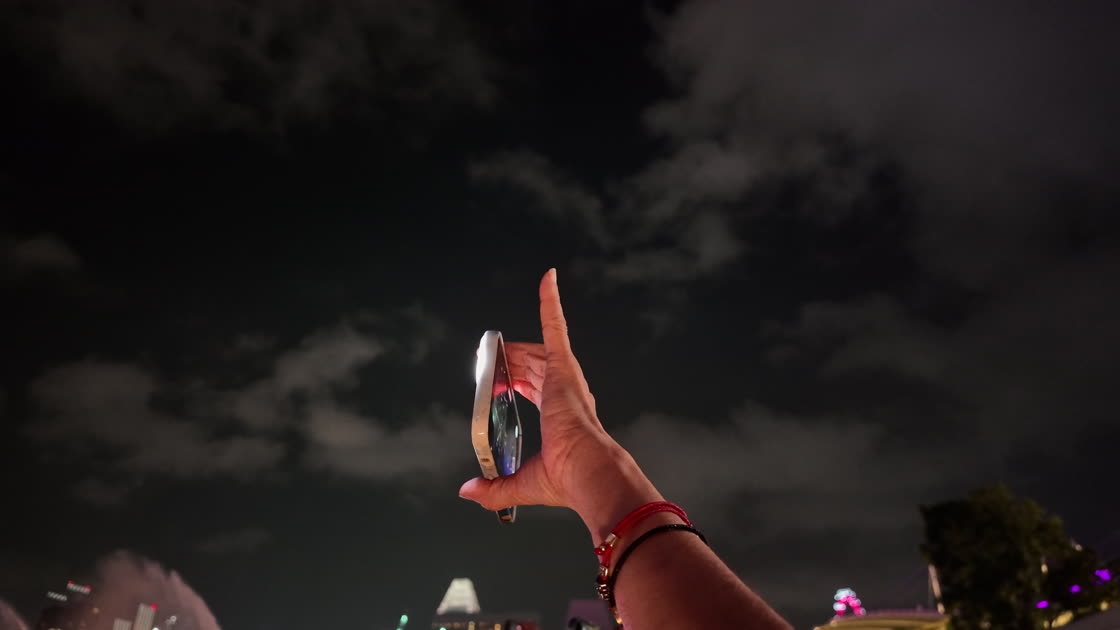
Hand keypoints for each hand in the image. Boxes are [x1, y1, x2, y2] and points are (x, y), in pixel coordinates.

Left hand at [459, 269, 661, 539]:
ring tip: (493, 344)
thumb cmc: (568, 477)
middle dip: (510, 364)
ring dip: (515, 348)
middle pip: (533, 367)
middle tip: (490, 366)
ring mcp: (566, 377)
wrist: (588, 472)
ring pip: (536, 350)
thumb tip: (468, 491)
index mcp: (561, 416)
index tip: (503, 385)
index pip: (537, 389)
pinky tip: (547, 278)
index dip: (517, 383)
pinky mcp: (563, 366)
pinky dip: (550, 301)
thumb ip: (494, 488)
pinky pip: (555, 326)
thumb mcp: (521, 482)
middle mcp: (567, 393)